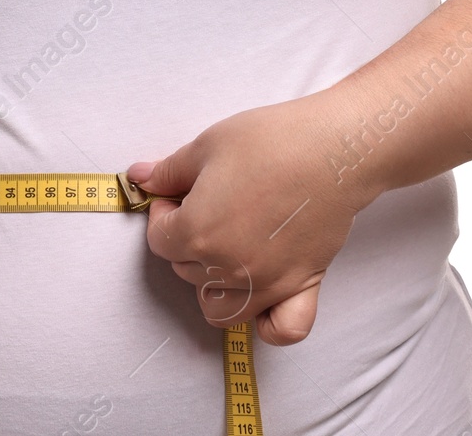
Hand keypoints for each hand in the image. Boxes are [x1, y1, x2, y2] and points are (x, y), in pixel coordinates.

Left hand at [125, 91, 380, 346]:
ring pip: (221, 309)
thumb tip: (139, 177)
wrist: (332, 149)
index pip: (159, 240)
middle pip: (186, 270)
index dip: (162, 213)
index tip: (177, 194)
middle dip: (186, 239)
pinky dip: (268, 323)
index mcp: (198, 233)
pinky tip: (263, 295)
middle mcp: (229, 268)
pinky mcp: (302, 287)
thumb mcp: (207, 146)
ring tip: (225, 246)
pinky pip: (282, 330)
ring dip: (213, 284)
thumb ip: (169, 171)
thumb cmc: (270, 141)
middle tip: (205, 206)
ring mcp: (267, 284)